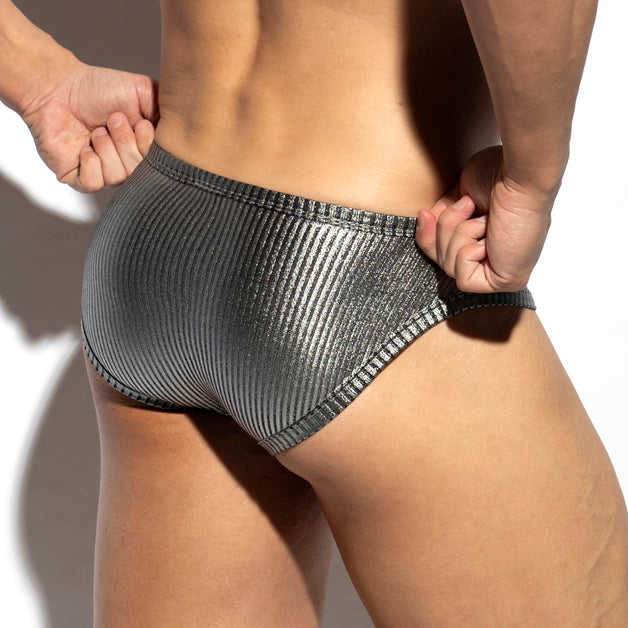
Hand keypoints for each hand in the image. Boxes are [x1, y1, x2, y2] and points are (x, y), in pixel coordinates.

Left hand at [20, 59, 158, 191]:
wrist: (58, 87)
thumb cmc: (98, 89)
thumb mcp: (145, 91)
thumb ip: (168, 111)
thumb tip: (180, 133)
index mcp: (146, 148)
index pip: (161, 165)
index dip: (151, 147)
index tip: (142, 124)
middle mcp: (128, 164)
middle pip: (140, 172)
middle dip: (127, 143)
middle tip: (113, 120)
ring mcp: (105, 174)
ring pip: (119, 178)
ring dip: (107, 149)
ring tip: (96, 130)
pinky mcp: (81, 179)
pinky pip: (95, 183)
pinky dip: (90, 162)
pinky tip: (84, 147)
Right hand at [415, 146, 554, 292]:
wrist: (518, 174)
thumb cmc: (499, 174)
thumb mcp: (457, 196)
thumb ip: (442, 217)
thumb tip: (424, 223)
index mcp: (490, 239)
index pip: (446, 252)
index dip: (429, 237)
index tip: (424, 214)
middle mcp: (498, 257)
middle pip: (444, 261)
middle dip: (445, 231)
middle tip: (466, 205)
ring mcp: (504, 271)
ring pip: (451, 269)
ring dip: (461, 237)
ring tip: (484, 217)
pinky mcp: (507, 281)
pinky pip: (465, 280)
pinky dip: (467, 254)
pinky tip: (488, 237)